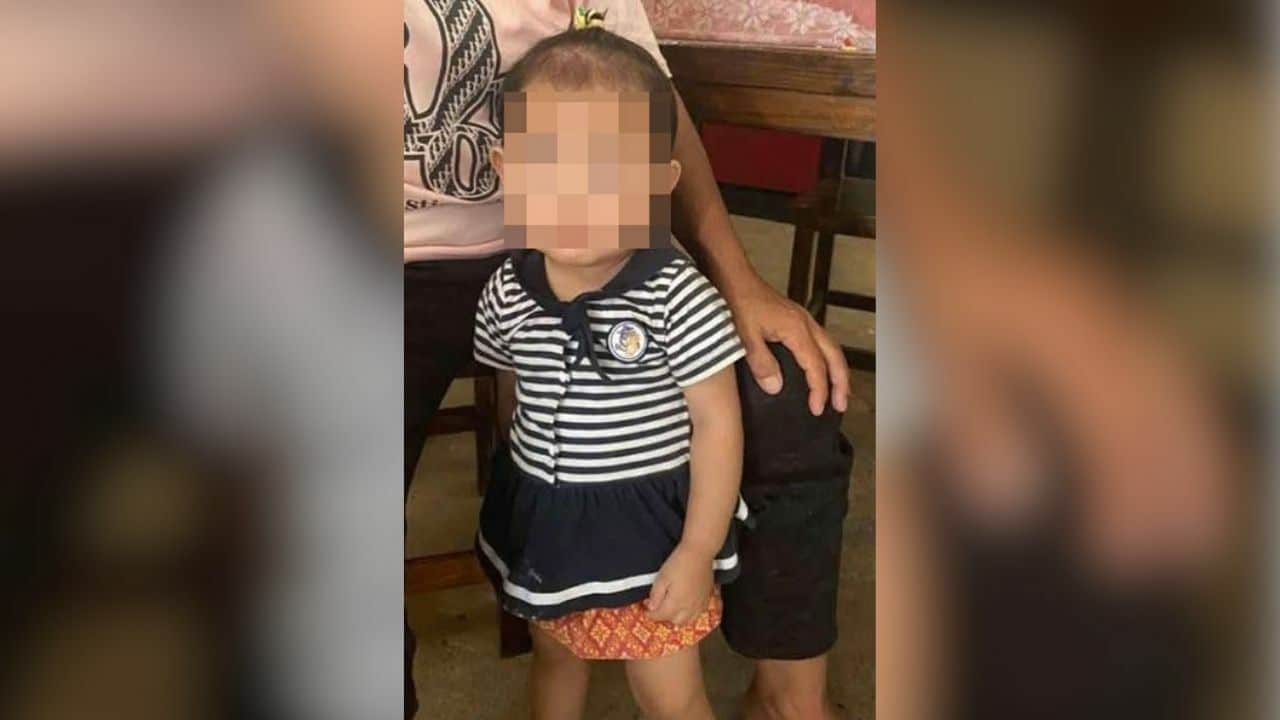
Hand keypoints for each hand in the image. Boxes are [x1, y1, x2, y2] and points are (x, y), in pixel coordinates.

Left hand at [646, 544, 713, 625]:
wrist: (699, 553)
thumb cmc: (679, 563)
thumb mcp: (661, 577)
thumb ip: (656, 595)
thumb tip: (651, 608)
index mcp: (676, 603)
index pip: (660, 616)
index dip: (650, 614)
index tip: (646, 608)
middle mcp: (689, 607)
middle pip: (674, 621)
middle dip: (665, 616)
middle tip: (658, 607)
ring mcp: (699, 604)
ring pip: (688, 620)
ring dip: (678, 617)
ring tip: (672, 607)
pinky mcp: (707, 598)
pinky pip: (698, 614)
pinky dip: (690, 614)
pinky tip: (686, 604)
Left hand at [723, 271, 849, 414]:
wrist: (733, 277)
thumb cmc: (737, 303)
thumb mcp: (744, 336)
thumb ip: (761, 362)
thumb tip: (777, 388)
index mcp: (797, 330)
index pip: (816, 366)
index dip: (819, 390)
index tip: (817, 410)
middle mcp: (807, 324)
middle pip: (835, 356)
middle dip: (841, 383)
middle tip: (840, 406)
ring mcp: (804, 319)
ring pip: (831, 348)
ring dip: (837, 371)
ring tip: (838, 392)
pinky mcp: (797, 319)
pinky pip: (822, 342)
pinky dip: (828, 359)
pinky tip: (821, 369)